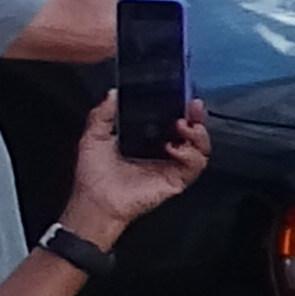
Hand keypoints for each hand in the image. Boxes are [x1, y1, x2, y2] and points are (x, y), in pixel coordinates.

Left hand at [61, 99, 206, 236]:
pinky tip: (175, 148)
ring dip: (197, 133)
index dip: (180, 107)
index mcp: (147, 141)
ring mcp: (172, 166)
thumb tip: (111, 94)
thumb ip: (102, 114)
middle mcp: (163, 152)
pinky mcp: (177, 180)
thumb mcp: (93, 137)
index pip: (171, 120)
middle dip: (196, 116)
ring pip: (200, 146)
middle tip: (192, 106)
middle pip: (192, 130)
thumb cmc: (93, 178)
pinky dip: (190, 153)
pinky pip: (196, 164)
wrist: (96, 201)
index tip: (180, 96)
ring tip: (183, 126)